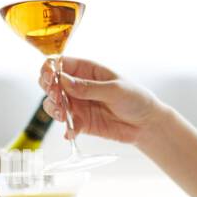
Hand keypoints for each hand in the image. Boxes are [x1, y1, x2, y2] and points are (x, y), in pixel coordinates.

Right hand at [38, 56, 161, 144]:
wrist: (146, 124)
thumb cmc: (135, 98)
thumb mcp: (115, 89)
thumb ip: (89, 87)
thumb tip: (64, 81)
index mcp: (87, 70)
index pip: (61, 63)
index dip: (50, 69)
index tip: (50, 78)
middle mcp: (78, 86)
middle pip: (51, 83)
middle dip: (49, 89)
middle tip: (57, 98)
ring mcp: (78, 105)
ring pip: (54, 104)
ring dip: (54, 109)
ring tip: (64, 116)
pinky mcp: (82, 123)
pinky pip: (67, 126)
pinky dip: (67, 130)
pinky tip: (71, 133)